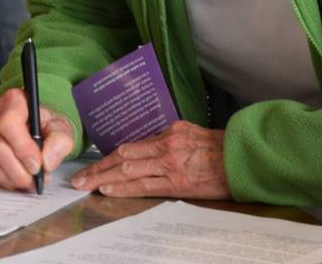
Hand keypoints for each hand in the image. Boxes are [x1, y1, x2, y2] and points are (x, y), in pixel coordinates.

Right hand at [0, 88, 73, 191]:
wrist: (38, 126)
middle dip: (19, 170)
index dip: (22, 148)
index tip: (37, 164)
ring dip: (13, 178)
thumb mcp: (61, 127)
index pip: (9, 123)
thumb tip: (47, 162)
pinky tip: (20, 178)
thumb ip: (60, 142)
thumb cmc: (46, 124)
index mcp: (14, 101)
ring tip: (31, 181)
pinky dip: (7, 180)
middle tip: (35, 179)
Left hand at [71, 121, 229, 198]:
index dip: (108, 157)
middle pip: (123, 156)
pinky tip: (108, 190)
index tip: (93, 164)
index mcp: (168, 132)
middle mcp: (165, 145)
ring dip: (103, 178)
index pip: (131, 146)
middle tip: (79, 177)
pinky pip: (144, 185)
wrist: (242, 158)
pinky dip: (124, 187)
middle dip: (98, 167)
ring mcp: (170, 163)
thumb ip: (168, 140)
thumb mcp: (191, 134)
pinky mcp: (177, 182)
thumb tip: (148, 148)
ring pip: (128, 170)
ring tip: (86, 185)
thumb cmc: (219, 148)